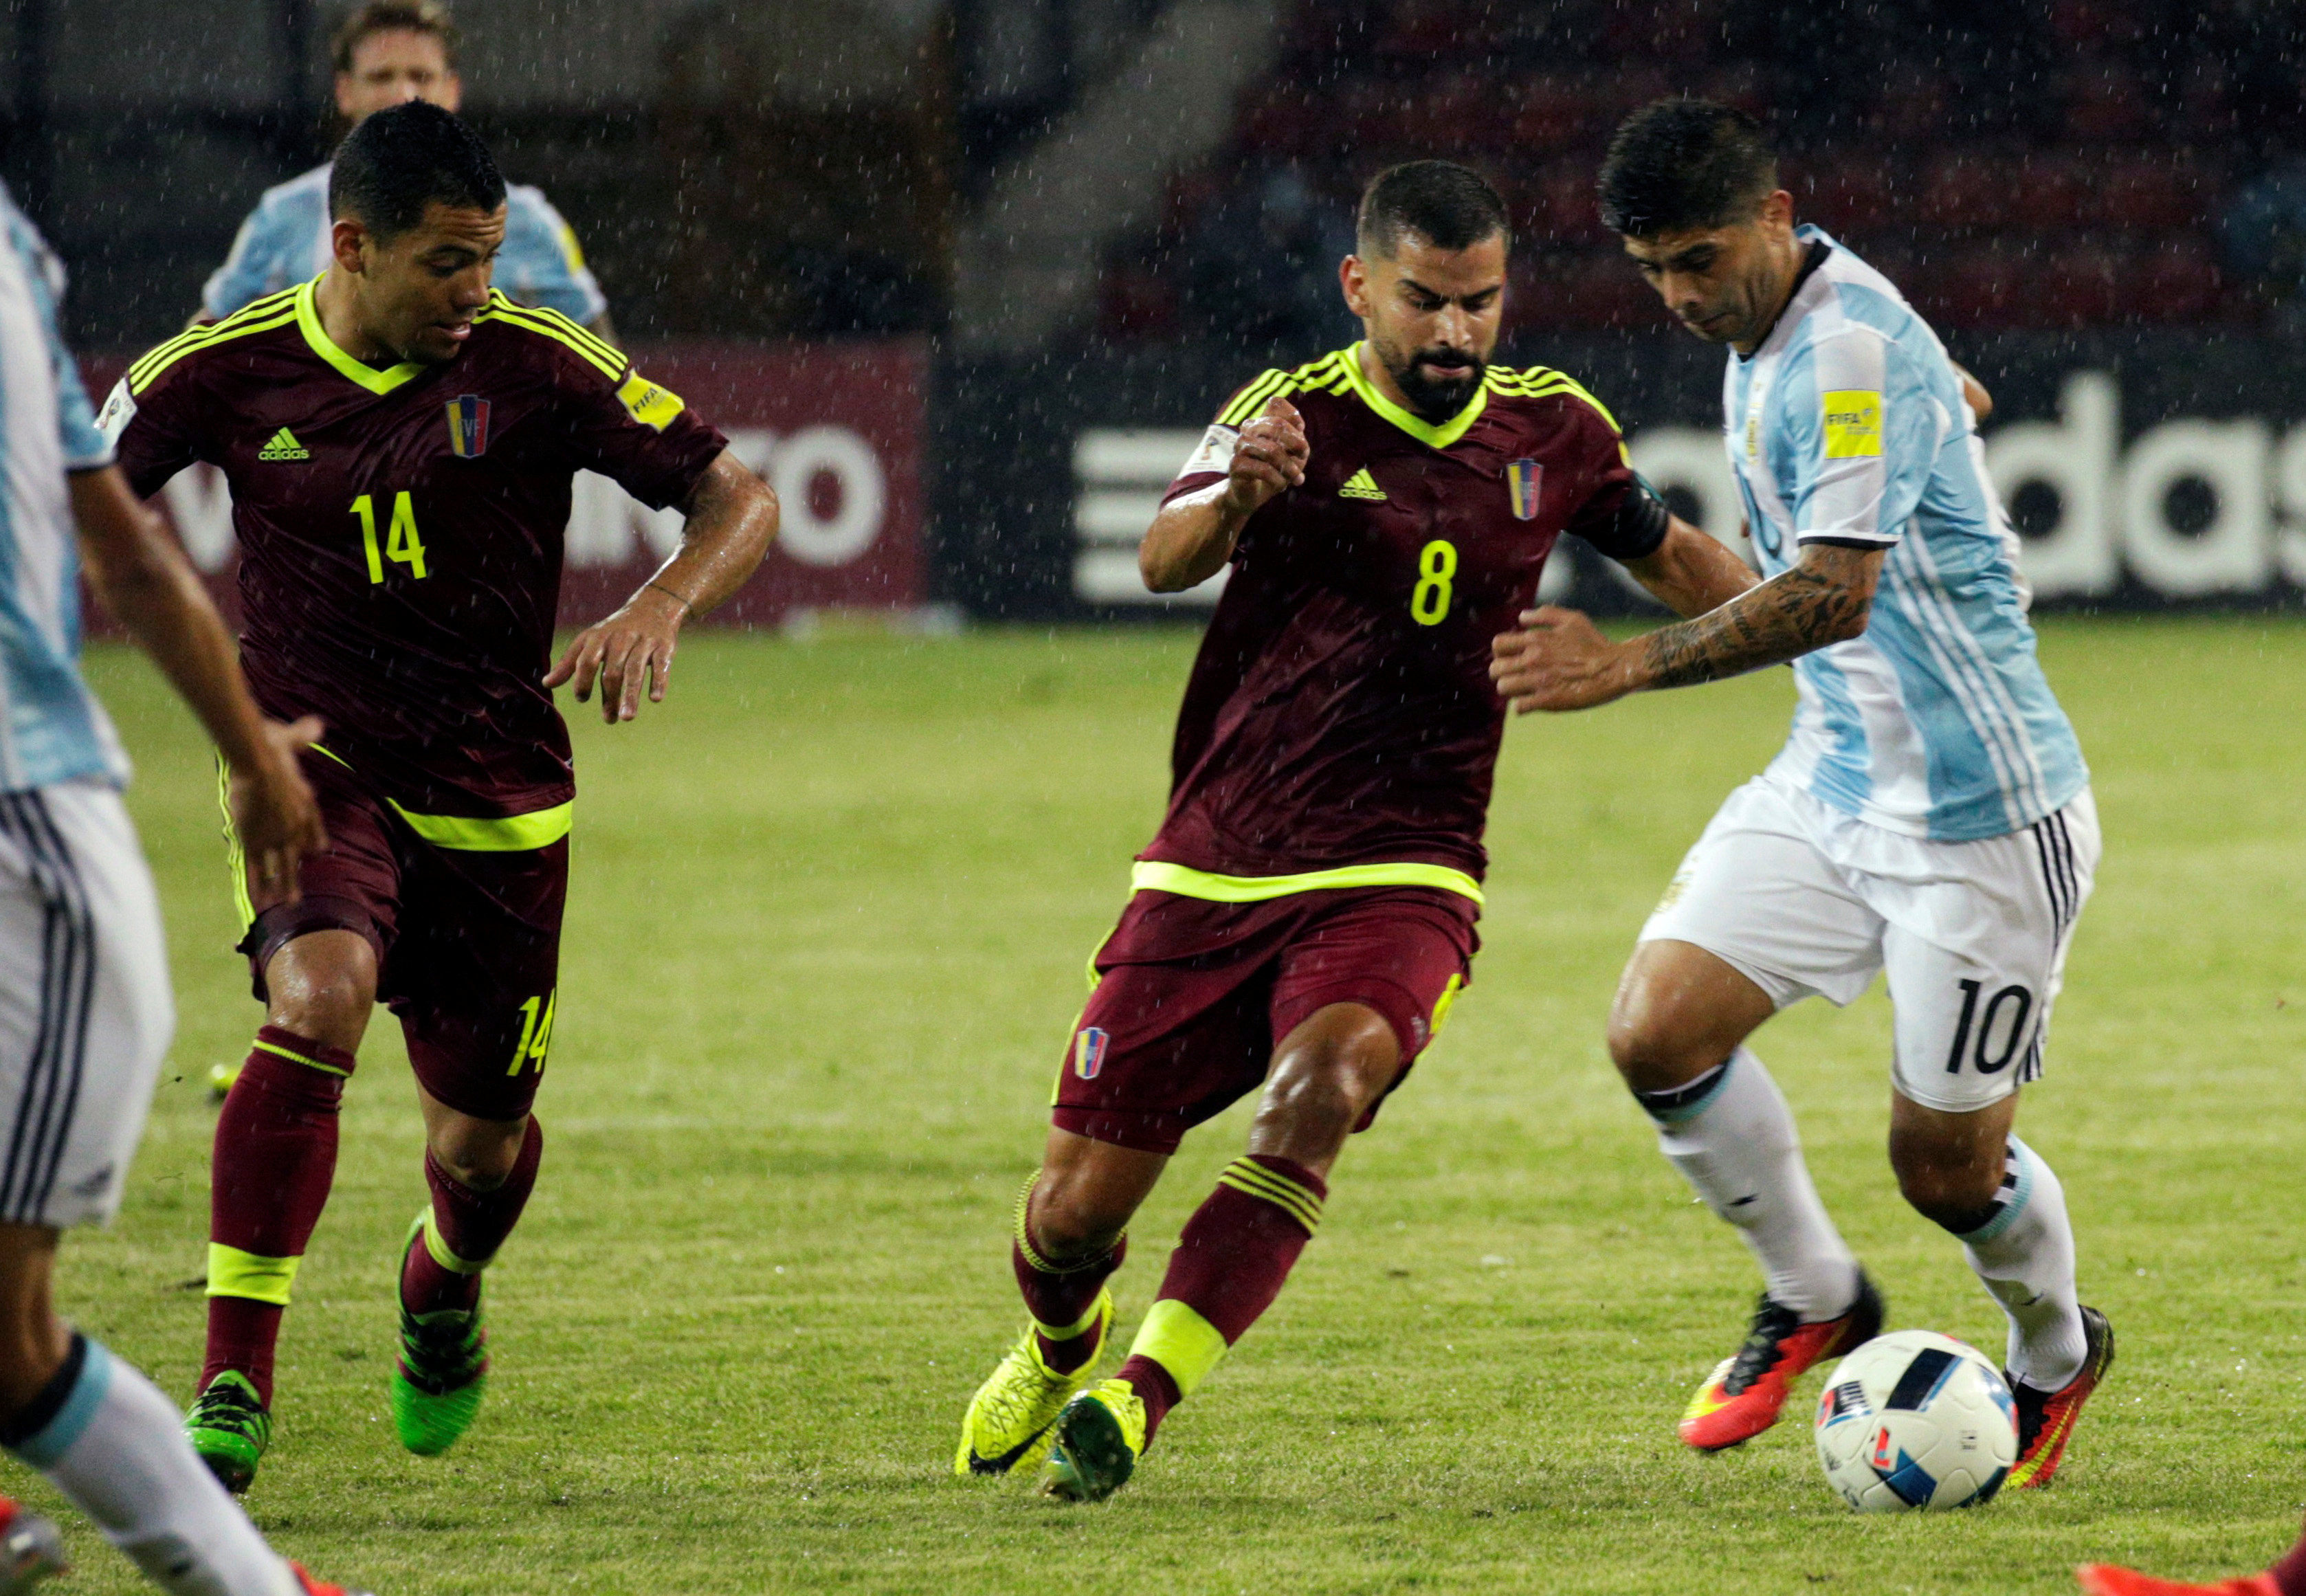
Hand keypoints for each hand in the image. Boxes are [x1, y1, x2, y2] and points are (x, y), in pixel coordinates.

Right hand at [231, 715, 326, 908]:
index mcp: (305, 805)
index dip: (313, 841)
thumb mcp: (293, 739)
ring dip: (283, 886)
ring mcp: (276, 836)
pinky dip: (259, 883)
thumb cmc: (272, 747)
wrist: (259, 762)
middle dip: (296, 875)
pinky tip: (261, 900)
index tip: (316, 852)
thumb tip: (316, 723)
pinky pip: (257, 867)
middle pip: (297, 855)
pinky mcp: (255, 840)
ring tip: (287, 904)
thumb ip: (305, 734)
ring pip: (281, 867)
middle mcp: (295, 826)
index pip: (313, 829)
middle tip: (299, 896)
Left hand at [546, 584, 686, 722]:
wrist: (652, 608)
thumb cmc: (615, 632)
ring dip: (630, 695)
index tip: (582, 699)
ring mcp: (643, 642)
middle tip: (609, 720)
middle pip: (612, 671)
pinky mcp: (664, 646)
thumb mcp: (590, 641)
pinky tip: (655, 699)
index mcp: (599, 638)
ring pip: (635, 670)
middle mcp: (620, 639)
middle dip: (609, 697)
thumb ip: (569, 663)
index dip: (583, 681)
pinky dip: (658, 682)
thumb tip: (546, 684)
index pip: (587, 661)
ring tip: (627, 718)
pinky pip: (660, 666)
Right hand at [1220, 395, 1307, 521]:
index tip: (1301, 430)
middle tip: (1304, 457)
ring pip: (1272, 450)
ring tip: (1297, 479)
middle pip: (1277, 425)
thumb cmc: (1274, 470)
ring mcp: (1240, 445)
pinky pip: (1263, 470)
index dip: (1292, 414)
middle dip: (1296, 443)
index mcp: (1261, 422)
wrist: (1251, 494)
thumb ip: (1297, 439)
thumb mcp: (1292, 453)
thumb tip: (1299, 429)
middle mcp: (1248, 429)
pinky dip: (1278, 480)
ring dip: (1289, 467)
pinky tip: (1282, 486)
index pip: (1275, 403)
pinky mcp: (1236, 464)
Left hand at [1488, 607, 1635, 712]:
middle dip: (1502, 674)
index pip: (1498, 645)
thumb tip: (1521, 617)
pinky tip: (1534, 703)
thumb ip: (1545, 615)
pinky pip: (1519, 707)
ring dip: (1511, 691)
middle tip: (1515, 678)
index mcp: (1536, 639)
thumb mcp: (1573, 619)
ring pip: (1504, 688)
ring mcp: (1539, 680)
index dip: (1501, 654)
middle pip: (1496, 669)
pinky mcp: (1548, 700)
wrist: (1616, 668)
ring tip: (1523, 691)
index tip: (1511, 659)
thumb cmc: (1595, 643)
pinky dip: (1523, 707)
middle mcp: (1533, 659)